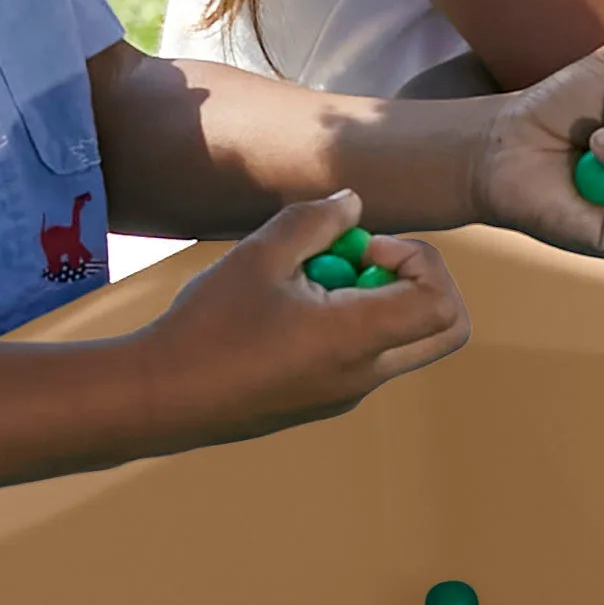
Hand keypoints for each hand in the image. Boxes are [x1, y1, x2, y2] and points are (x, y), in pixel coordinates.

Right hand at [140, 193, 472, 440]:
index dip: (420, 261)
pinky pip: (368, 354)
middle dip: (417, 280)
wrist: (159, 398)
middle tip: (358, 262)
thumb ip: (314, 221)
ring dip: (377, 298)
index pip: (443, 303)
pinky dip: (352, 320)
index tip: (364, 249)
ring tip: (309, 280)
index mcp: (356, 340)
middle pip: (444, 328)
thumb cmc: (205, 327)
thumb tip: (353, 205)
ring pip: (405, 339)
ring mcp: (347, 392)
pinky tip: (289, 306)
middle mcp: (364, 374)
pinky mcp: (326, 398)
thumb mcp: (258, 255)